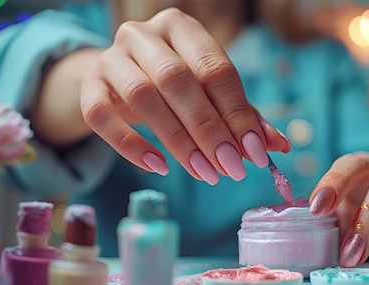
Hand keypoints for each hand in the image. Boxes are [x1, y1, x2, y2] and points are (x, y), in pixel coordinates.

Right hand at [80, 8, 289, 183]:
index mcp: (182, 28)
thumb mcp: (210, 94)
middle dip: (208, 129)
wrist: (119, 80)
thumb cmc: (175, 87)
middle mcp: (143, 35)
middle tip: (230, 168)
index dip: (237, 113)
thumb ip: (242, 115)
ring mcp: (110, 57)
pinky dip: (130, 145)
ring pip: (142, 97)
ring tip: (204, 173)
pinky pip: (101, 116)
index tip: (256, 152)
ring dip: (177, 140)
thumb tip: (279, 145)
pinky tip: (159, 167)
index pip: (215, 69)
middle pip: (178, 81)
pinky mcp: (89, 86)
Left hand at [308, 149, 368, 266]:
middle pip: (364, 165)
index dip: (329, 182)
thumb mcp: (344, 231)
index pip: (343, 165)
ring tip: (361, 247)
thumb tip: (299, 244)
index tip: (315, 210)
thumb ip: (327, 230)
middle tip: (332, 227)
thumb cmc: (368, 233)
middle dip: (346, 194)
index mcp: (357, 171)